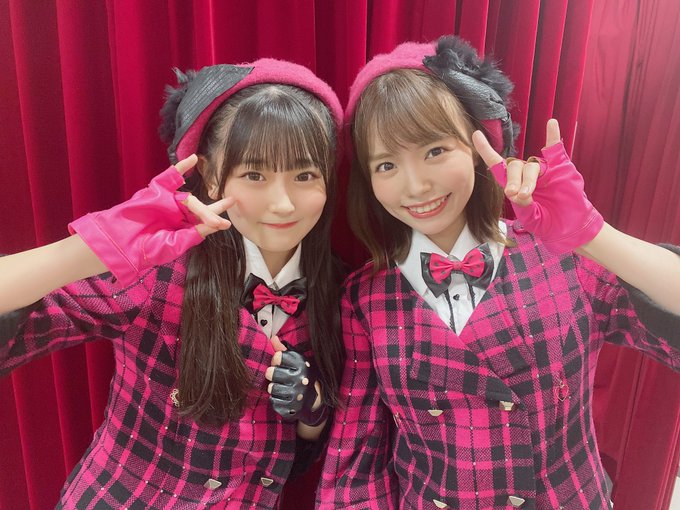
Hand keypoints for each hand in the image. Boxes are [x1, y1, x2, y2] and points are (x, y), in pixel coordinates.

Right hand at [68, 155, 233, 286]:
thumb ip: (194, 234)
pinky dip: (182, 167)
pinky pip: (171, 176)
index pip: (203, 220)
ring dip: (201, 207)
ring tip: (211, 217)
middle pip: (199, 208)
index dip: (216, 218)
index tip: (228, 222)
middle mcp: (177, 212)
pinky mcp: (157, 191)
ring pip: (188, 197)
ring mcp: (167, 200)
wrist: (122, 244)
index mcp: (183, 226)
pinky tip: (194, 159)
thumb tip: (215, 225)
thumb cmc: (147, 249)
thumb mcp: (175, 245)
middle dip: (211, 214)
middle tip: (221, 221)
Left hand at [265, 336, 327, 426]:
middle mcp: (300, 379)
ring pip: (271, 388)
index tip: (281, 363)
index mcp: (302, 365)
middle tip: (279, 376)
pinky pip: (273, 401)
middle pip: (270, 372)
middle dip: (272, 374)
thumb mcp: (297, 361)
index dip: (276, 360)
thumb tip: (273, 338)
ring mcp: (296, 395)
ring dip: (274, 388)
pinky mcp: (291, 408)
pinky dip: (276, 399)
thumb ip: (283, 350)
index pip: (277, 357)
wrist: (317, 400)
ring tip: (281, 387)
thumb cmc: (302, 376)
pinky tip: (284, 397)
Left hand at [472, 119, 603, 253]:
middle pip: (514, 167)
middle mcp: (527, 174)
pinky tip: (551, 124)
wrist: (571, 226)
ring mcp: (545, 169)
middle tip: (515, 195)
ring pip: (531, 165)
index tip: (476, 135)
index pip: (498, 166)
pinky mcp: (562, 167)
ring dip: (528, 179)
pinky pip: (556, 149)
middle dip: (512, 180)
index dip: (486, 150)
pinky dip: (553, 136)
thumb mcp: (532, 218)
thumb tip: (517, 192)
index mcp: (515, 185)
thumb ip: (524, 206)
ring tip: (527, 194)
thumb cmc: (548, 222)